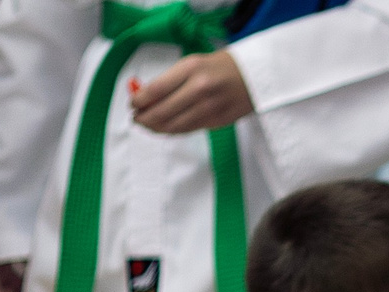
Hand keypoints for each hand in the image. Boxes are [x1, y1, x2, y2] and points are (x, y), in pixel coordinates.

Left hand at [130, 51, 253, 133]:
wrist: (255, 77)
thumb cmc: (221, 67)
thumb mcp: (194, 63)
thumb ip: (171, 80)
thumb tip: (146, 97)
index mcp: (192, 68)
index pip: (156, 90)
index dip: (139, 100)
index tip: (133, 103)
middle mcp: (200, 89)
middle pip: (161, 112)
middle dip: (143, 117)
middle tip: (136, 117)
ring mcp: (209, 108)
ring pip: (173, 126)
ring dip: (155, 128)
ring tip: (146, 124)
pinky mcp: (216, 122)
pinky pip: (187, 130)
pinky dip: (171, 131)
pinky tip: (163, 127)